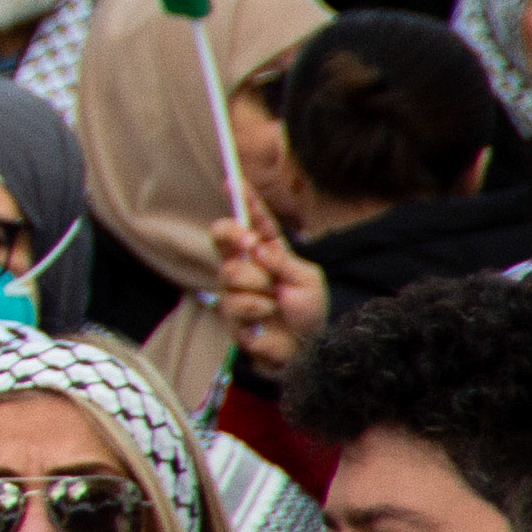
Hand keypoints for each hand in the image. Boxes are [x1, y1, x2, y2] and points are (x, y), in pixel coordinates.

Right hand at [214, 216, 327, 372]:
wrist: (304, 349)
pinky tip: (267, 316)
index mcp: (267, 252)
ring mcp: (233, 287)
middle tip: (249, 244)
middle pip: (223, 235)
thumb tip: (258, 246)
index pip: (255, 222)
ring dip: (257, 284)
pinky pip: (236, 300)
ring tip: (273, 299)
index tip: (234, 182)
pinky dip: (258, 307)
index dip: (244, 201)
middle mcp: (245, 264)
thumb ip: (283, 262)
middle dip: (232, 234)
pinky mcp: (228, 312)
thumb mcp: (308, 280)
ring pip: (231, 271)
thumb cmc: (307, 311)